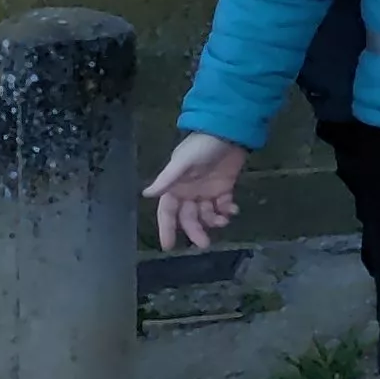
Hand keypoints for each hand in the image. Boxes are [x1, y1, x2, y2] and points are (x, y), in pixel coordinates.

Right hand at [145, 134, 251, 251]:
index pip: (168, 212)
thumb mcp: (183, 162)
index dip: (167, 228)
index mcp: (176, 187)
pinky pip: (223, 206)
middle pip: (189, 218)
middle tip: (204, 244)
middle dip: (195, 231)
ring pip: (207, 215)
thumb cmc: (202, 146)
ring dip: (214, 221)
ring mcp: (207, 191)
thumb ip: (167, 179)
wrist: (229, 132)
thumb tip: (146, 194)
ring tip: (224, 219)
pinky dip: (228, 211)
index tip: (168, 246)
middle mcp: (189, 192)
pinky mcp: (224, 188)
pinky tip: (233, 209)